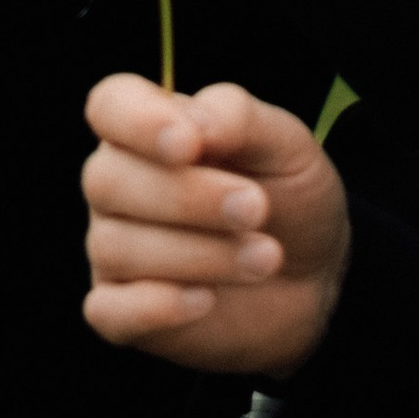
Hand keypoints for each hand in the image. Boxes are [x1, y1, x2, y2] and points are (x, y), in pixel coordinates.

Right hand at [82, 76, 350, 376]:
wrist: (311, 277)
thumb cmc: (289, 197)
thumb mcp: (286, 146)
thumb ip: (239, 118)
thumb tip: (196, 123)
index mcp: (149, 128)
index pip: (110, 107)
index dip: (137, 121)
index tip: (191, 144)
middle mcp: (118, 185)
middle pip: (108, 180)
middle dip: (187, 197)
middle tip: (257, 208)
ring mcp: (113, 249)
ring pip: (117, 247)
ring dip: (200, 253)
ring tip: (267, 257)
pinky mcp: (120, 310)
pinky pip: (108, 310)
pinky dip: (154, 305)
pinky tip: (205, 301)